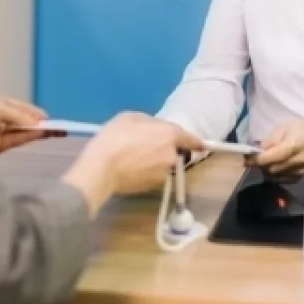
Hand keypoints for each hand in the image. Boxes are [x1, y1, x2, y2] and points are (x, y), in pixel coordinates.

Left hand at [0, 93, 55, 157]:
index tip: (51, 118)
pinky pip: (16, 141)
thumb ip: (18, 115)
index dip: (35, 112)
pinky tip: (41, 134)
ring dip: (37, 131)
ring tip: (56, 131)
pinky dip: (29, 138)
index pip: (20, 107)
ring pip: (22, 131)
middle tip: (59, 127)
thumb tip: (37, 123)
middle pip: (23, 120)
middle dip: (39, 122)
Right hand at [62, 113, 202, 212]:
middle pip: (174, 152)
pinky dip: (147, 171)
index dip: (195, 141)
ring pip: (163, 164)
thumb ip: (148, 121)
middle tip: (147, 146)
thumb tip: (153, 128)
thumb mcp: (129, 117)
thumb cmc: (115, 137)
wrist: (101, 168)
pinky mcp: (152, 185)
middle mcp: (171, 155)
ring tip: (135, 158)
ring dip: (155, 161)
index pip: (189, 138)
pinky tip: (131, 168)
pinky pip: (153, 175)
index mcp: (169, 134)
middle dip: (166, 149)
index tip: (201, 145)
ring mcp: (163, 172)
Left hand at [247, 118, 303, 181]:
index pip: (273, 157)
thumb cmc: (298, 129)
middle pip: (273, 169)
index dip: (257, 160)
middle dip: (261, 165)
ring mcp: (302, 170)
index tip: (246, 160)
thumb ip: (270, 141)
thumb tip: (257, 153)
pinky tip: (275, 165)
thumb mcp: (283, 128)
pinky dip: (274, 175)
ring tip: (266, 160)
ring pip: (275, 176)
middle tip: (254, 159)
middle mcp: (300, 160)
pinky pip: (281, 180)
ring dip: (266, 170)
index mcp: (296, 144)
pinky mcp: (301, 177)